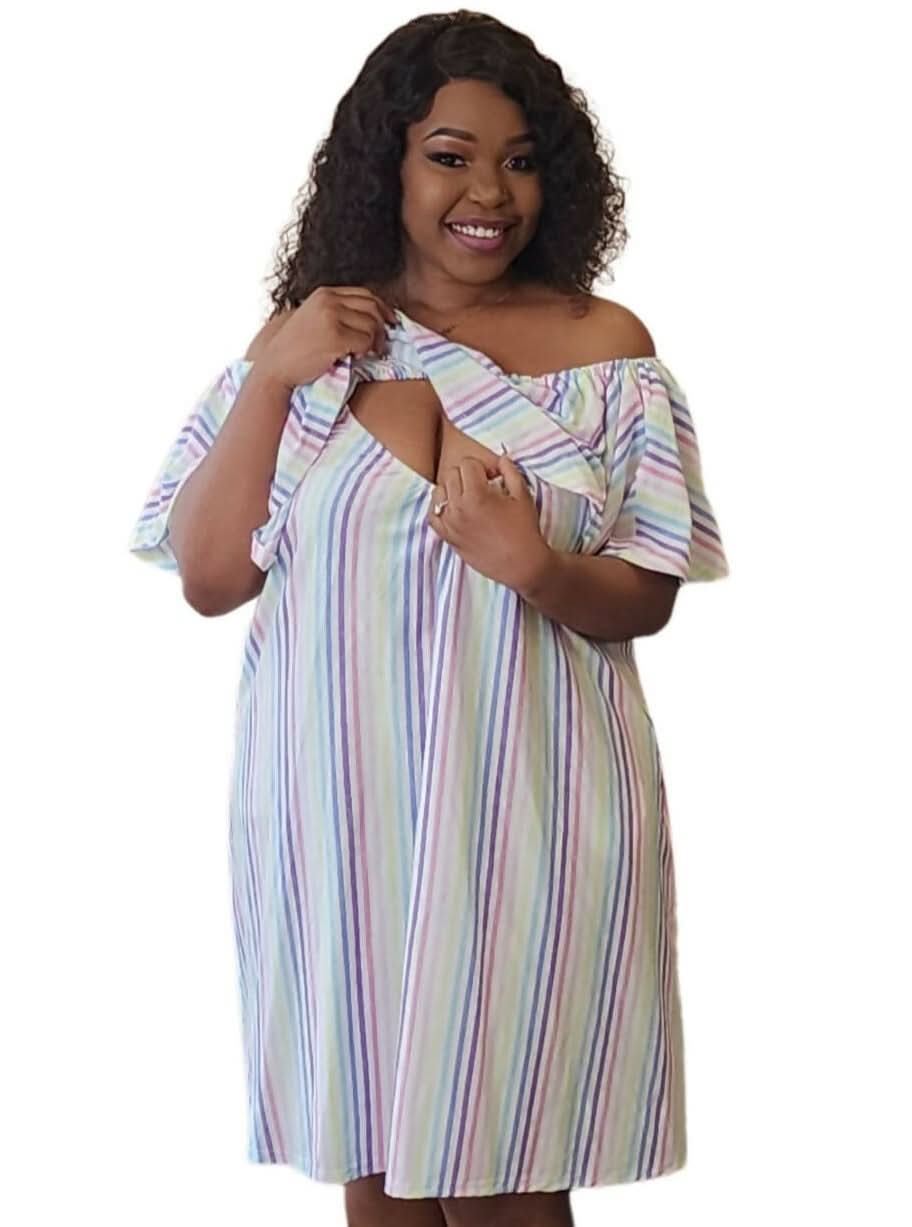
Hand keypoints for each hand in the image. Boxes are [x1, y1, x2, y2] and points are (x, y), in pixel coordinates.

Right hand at [257, 284, 397, 388]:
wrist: (276, 366)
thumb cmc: (296, 349)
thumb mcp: (314, 319)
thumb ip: (337, 312)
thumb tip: (372, 317)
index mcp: (325, 293)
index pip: (365, 294)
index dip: (382, 309)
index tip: (390, 323)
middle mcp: (329, 300)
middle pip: (372, 307)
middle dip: (383, 326)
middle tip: (381, 344)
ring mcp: (331, 316)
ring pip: (372, 324)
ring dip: (375, 341)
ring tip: (366, 352)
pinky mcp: (335, 336)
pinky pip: (366, 341)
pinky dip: (366, 351)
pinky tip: (354, 356)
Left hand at [427, 452, 551, 590]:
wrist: (521, 564)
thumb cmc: (525, 530)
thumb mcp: (522, 496)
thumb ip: (510, 472)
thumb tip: (501, 459)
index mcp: (477, 495)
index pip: (468, 464)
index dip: (483, 467)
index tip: (494, 478)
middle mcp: (458, 508)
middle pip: (452, 474)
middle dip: (467, 475)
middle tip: (483, 487)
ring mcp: (450, 524)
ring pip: (438, 492)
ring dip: (452, 489)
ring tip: (468, 498)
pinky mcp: (448, 538)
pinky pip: (432, 516)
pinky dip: (440, 509)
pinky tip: (454, 510)